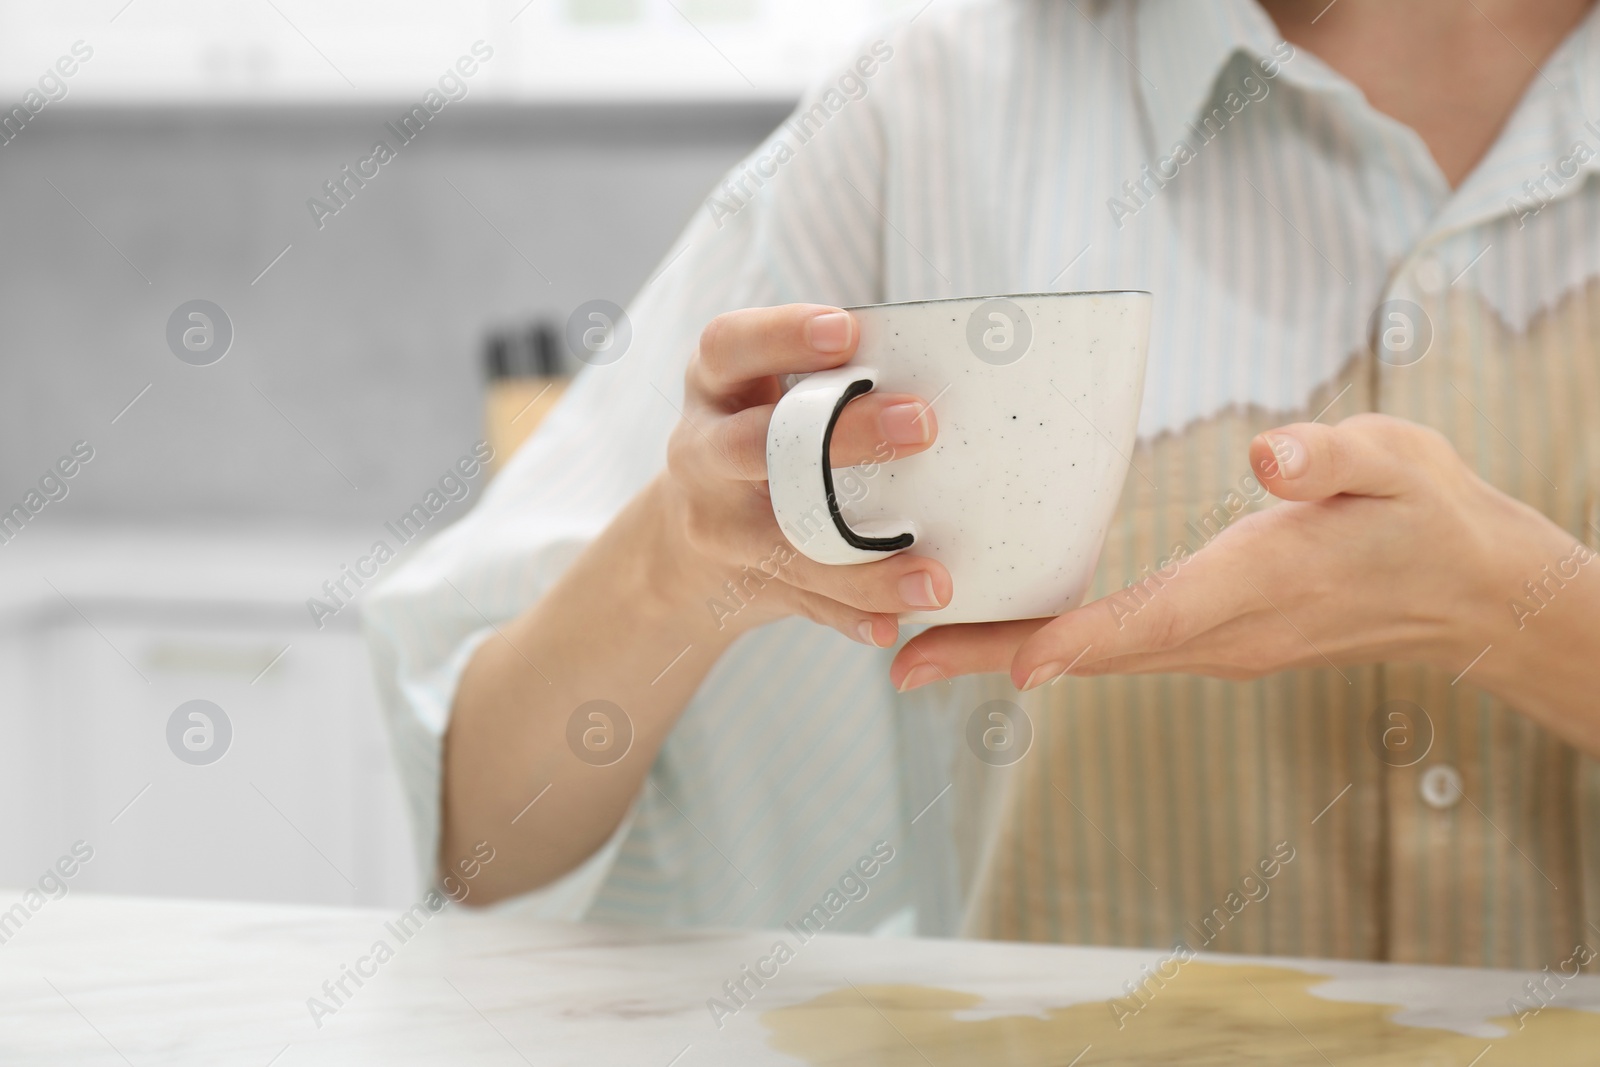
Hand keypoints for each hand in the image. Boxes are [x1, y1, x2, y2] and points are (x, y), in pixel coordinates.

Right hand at [656, 304, 952, 646]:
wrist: (682, 546)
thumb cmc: (763, 439)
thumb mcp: (765, 394)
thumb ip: (830, 382)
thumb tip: (954, 358)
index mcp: (713, 385)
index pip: (731, 347)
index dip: (782, 336)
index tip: (848, 330)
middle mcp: (702, 451)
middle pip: (753, 444)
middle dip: (840, 436)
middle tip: (922, 425)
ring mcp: (717, 523)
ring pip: (782, 543)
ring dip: (861, 563)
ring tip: (933, 580)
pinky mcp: (744, 580)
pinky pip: (804, 601)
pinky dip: (851, 614)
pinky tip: (893, 624)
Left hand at [890, 414, 1582, 691]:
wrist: (1469, 591)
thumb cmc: (1427, 514)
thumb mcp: (1396, 460)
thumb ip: (1331, 458)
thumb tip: (1270, 455)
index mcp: (1257, 587)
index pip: (1151, 623)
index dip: (1075, 642)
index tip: (1005, 663)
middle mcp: (1225, 634)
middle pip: (1093, 653)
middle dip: (994, 656)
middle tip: (899, 661)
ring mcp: (1217, 645)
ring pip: (1097, 656)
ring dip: (1010, 653)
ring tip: (922, 646)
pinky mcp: (1214, 638)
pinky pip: (1118, 646)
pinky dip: (1054, 641)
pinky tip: (1008, 625)